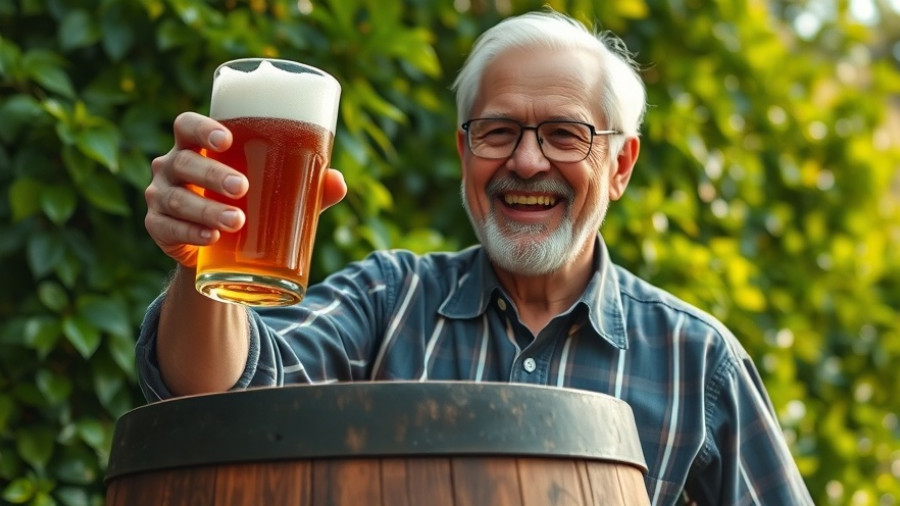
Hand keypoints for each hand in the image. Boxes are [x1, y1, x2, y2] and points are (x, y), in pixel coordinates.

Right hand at [144, 112, 346, 266]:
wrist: (218, 250)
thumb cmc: (250, 203)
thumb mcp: (276, 192)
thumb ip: (306, 185)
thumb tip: (338, 182)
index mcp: (196, 146)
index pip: (187, 125)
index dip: (201, 129)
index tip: (226, 140)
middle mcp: (172, 166)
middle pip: (183, 162)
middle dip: (212, 174)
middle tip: (243, 188)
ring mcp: (160, 197)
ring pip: (177, 199)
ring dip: (206, 210)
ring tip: (237, 222)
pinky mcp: (158, 228)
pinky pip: (166, 228)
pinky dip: (190, 234)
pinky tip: (211, 239)